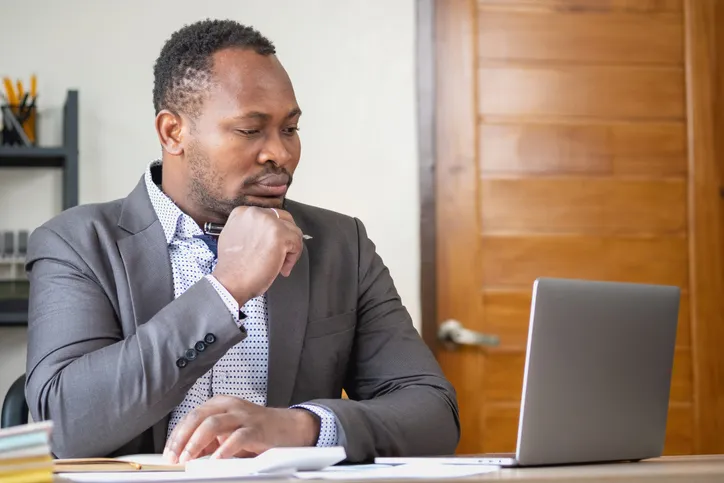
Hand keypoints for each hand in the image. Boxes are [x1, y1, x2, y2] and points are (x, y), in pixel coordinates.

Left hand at [163, 396, 320, 462]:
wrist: (288, 427)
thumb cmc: (257, 429)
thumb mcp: (228, 432)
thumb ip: (208, 440)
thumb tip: (185, 454)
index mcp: (220, 404)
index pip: (191, 416)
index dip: (176, 435)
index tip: (168, 453)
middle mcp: (230, 406)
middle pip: (198, 417)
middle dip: (182, 438)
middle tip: (174, 457)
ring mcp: (243, 416)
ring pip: (213, 424)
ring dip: (196, 443)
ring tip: (189, 459)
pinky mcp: (256, 429)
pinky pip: (237, 437)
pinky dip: (224, 450)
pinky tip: (216, 460)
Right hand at [212, 207, 303, 303]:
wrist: (230, 282)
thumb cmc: (233, 268)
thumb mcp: (234, 238)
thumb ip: (249, 230)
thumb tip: (265, 233)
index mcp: (243, 212)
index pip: (270, 216)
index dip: (274, 233)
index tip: (272, 246)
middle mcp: (255, 213)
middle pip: (284, 220)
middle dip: (286, 238)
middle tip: (281, 255)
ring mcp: (268, 222)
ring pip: (293, 232)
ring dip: (290, 250)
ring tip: (280, 264)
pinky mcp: (280, 235)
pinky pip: (297, 243)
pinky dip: (293, 258)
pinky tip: (282, 268)